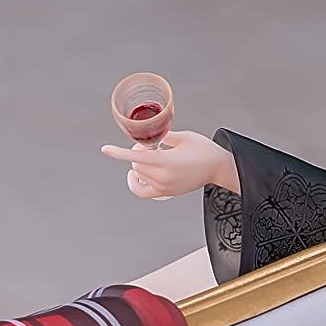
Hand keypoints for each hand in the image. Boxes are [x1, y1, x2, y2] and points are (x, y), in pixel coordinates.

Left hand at [101, 130, 231, 199]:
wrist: (219, 168)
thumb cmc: (205, 151)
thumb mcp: (184, 137)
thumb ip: (164, 135)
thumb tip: (149, 133)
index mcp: (167, 161)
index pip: (137, 156)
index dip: (119, 153)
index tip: (105, 149)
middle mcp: (164, 177)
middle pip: (136, 164)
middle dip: (137, 152)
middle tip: (149, 145)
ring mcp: (164, 187)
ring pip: (138, 174)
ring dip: (138, 164)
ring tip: (150, 156)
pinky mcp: (166, 193)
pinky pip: (142, 192)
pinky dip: (135, 183)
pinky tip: (136, 175)